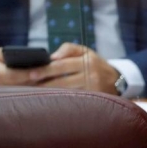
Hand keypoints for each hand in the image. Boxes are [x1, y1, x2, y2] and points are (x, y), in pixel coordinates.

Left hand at [0, 43, 118, 93]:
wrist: (118, 80)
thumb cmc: (96, 63)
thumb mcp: (86, 51)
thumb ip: (69, 49)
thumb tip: (52, 57)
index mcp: (87, 61)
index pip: (62, 65)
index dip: (45, 70)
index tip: (31, 73)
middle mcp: (91, 75)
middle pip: (62, 81)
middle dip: (44, 83)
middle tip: (28, 85)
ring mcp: (93, 89)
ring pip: (67, 92)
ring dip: (50, 93)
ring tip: (35, 92)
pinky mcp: (94, 99)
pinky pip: (74, 99)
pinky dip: (61, 98)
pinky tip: (50, 99)